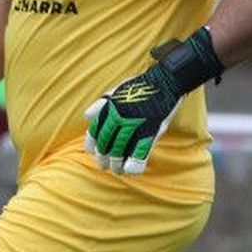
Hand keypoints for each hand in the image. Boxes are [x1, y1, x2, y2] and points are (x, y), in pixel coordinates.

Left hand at [83, 27, 224, 175]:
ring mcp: (134, 125)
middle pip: (106, 145)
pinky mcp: (151, 131)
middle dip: (104, 158)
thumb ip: (101, 104)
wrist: (165, 80)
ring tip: (117, 170)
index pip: (94, 132)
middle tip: (105, 166)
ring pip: (120, 152)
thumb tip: (86, 117)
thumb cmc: (140, 86)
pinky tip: (131, 171)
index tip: (93, 153)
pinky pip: (140, 153)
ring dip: (117, 165)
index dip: (92, 145)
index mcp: (109, 109)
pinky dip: (134, 165)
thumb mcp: (116, 90)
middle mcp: (119, 118)